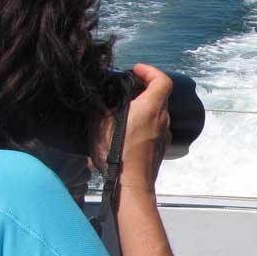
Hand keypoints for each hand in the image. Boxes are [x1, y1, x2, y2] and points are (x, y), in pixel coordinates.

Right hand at [93, 64, 172, 190]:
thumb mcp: (99, 125)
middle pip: (160, 96)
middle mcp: (162, 119)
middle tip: (126, 88)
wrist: (131, 185)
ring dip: (143, 107)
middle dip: (144, 88)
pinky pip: (155, 128)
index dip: (150, 71)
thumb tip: (92, 92)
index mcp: (151, 108)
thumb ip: (96, 105)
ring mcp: (164, 134)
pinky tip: (128, 130)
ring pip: (158, 113)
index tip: (135, 70)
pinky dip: (145, 123)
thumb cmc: (117, 154)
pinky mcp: (161, 147)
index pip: (162, 80)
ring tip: (124, 110)